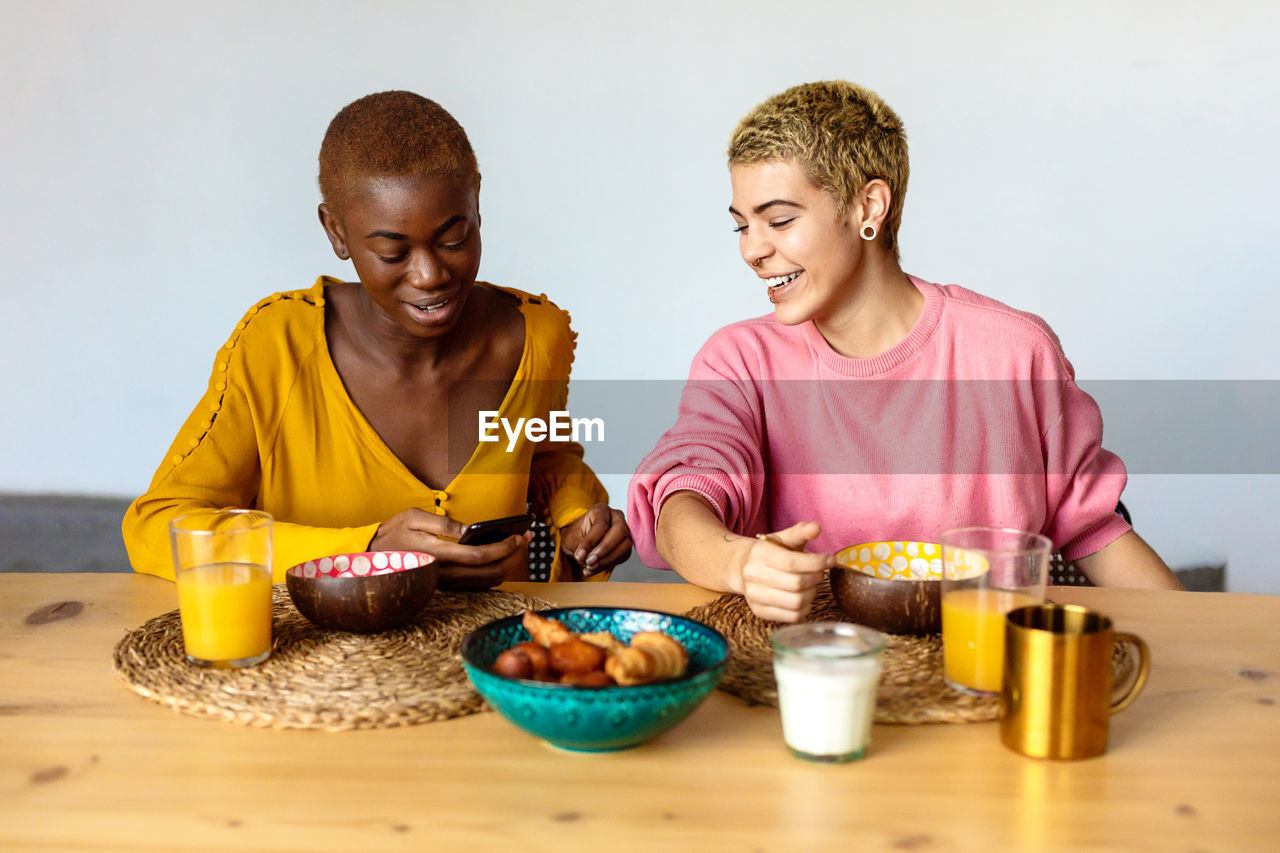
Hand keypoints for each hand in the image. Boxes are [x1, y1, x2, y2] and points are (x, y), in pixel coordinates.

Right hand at [369, 508, 530, 588]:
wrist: (369, 559)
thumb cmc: (391, 533)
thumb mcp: (413, 517)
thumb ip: (443, 524)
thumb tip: (469, 529)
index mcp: (438, 555)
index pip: (480, 556)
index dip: (503, 547)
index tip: (517, 535)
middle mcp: (444, 574)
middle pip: (491, 573)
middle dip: (513, 557)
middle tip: (524, 538)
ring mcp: (446, 583)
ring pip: (487, 582)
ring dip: (507, 565)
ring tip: (516, 545)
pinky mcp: (446, 585)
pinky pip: (477, 584)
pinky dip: (494, 571)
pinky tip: (500, 556)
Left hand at [559, 504, 632, 577]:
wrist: (580, 541)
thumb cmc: (576, 535)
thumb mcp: (571, 539)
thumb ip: (578, 546)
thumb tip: (584, 558)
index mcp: (601, 510)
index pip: (601, 524)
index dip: (591, 541)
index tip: (580, 555)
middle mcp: (616, 517)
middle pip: (620, 530)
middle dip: (605, 549)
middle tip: (589, 562)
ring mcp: (624, 531)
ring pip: (626, 544)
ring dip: (608, 559)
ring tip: (589, 567)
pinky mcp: (626, 545)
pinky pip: (623, 556)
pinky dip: (608, 565)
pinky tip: (593, 569)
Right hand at [738, 521, 832, 622]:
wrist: (741, 567)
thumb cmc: (770, 552)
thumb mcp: (783, 538)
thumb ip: (801, 532)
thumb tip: (816, 528)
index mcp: (760, 553)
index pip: (793, 562)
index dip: (817, 562)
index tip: (830, 559)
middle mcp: (753, 575)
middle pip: (797, 583)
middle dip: (816, 578)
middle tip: (819, 573)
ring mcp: (754, 595)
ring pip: (796, 602)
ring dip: (812, 593)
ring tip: (811, 585)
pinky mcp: (759, 611)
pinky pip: (792, 616)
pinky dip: (805, 608)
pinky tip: (804, 597)